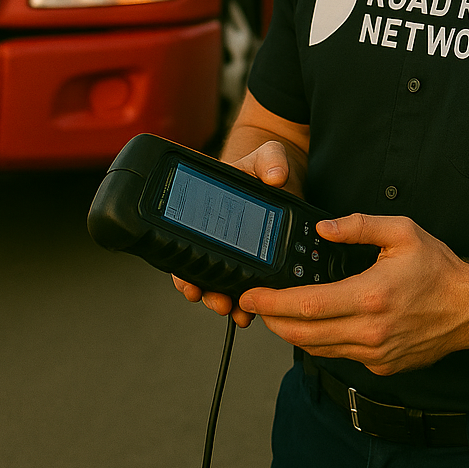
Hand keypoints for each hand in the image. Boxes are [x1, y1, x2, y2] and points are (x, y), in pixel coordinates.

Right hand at [172, 139, 293, 326]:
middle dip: (205, 291)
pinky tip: (249, 311)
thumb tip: (276, 176)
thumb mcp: (268, 155)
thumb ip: (271, 159)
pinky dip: (242, 298)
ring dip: (222, 299)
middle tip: (219, 302)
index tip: (191, 284)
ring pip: (218, 281)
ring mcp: (235, 247)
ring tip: (235, 311)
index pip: (187, 242)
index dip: (184, 268)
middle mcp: (216, 233)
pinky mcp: (254, 256)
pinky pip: (242, 281)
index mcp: (209, 210)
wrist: (284, 175)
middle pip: (198, 270)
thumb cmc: (267, 164)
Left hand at [239, 215, 468, 375]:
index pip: (307, 305)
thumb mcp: (402, 232)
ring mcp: (375, 352)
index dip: (272, 302)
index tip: (251, 295)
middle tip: (256, 305)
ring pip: (318, 349)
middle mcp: (370, 330)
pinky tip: (320, 323)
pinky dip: (322, 341)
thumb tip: (323, 230)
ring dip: (293, 332)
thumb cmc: (439, 269)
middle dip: (272, 320)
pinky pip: (340, 355)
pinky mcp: (381, 365)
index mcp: (371, 295)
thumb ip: (359, 226)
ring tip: (281, 312)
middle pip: (303, 334)